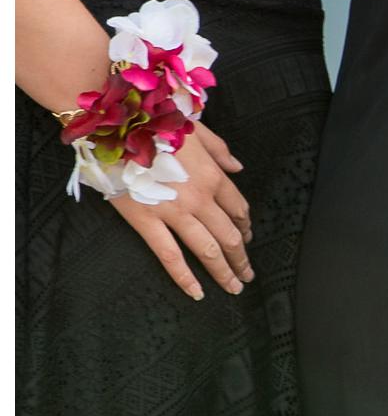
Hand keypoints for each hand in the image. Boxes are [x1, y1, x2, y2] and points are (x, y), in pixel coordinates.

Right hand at [111, 123, 252, 298]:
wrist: (112, 125)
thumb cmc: (151, 123)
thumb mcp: (195, 129)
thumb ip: (220, 150)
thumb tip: (237, 167)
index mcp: (213, 176)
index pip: (239, 209)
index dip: (246, 226)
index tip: (248, 237)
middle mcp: (200, 199)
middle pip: (230, 236)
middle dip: (242, 259)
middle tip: (248, 274)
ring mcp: (175, 213)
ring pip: (208, 251)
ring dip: (225, 272)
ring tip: (234, 287)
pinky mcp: (147, 221)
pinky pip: (171, 256)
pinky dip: (186, 278)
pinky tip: (197, 292)